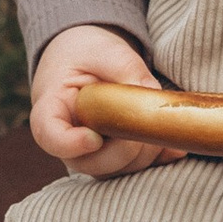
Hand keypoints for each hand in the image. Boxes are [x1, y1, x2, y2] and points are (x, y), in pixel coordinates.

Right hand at [29, 24, 181, 178]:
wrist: (88, 61)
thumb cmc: (88, 53)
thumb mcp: (104, 50)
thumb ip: (125, 69)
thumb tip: (153, 96)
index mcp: (51, 109)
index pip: (49, 136)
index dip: (70, 144)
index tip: (94, 138)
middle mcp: (67, 141)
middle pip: (89, 163)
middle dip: (123, 149)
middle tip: (144, 121)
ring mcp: (90, 155)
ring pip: (116, 171)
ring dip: (143, 152)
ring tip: (160, 122)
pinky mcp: (114, 159)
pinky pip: (134, 169)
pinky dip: (157, 159)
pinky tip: (172, 144)